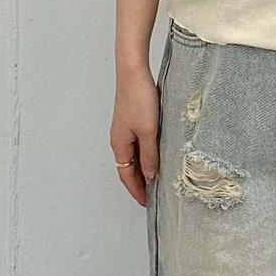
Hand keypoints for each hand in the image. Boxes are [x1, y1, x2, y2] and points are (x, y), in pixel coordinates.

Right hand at [109, 65, 159, 206]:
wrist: (134, 73)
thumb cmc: (139, 99)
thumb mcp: (148, 131)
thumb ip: (150, 155)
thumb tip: (149, 177)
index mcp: (120, 145)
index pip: (126, 176)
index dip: (136, 190)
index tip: (147, 203)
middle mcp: (119, 139)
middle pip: (128, 168)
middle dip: (138, 183)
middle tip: (153, 194)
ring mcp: (124, 129)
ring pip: (132, 156)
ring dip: (142, 168)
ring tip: (156, 178)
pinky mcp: (132, 120)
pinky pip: (136, 144)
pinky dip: (144, 154)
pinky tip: (155, 153)